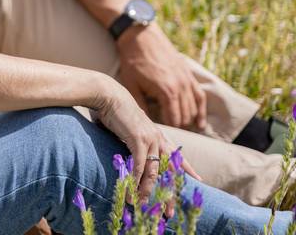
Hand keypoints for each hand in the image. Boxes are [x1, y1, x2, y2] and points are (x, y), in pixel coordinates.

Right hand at [93, 79, 200, 211]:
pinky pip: (139, 166)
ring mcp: (150, 139)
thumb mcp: (129, 127)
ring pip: (154, 172)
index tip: (199, 180)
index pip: (177, 156)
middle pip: (169, 171)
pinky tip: (132, 193)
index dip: (188, 168)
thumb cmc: (115, 110)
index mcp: (158, 135)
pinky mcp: (138, 139)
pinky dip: (136, 181)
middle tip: (170, 212)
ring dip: (149, 192)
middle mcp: (158, 139)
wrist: (109, 94)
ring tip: (146, 207)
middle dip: (169, 193)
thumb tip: (127, 147)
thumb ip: (133, 139)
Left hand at [117, 23, 206, 130]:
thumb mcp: (131, 84)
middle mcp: (181, 87)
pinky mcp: (189, 74)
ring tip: (181, 132)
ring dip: (188, 121)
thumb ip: (140, 105)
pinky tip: (200, 123)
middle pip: (185, 117)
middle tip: (168, 137)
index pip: (174, 121)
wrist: (140, 35)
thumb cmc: (132, 60)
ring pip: (194, 108)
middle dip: (178, 128)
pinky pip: (200, 96)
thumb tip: (143, 124)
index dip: (169, 131)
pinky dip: (201, 110)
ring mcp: (187, 80)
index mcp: (167, 92)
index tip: (161, 137)